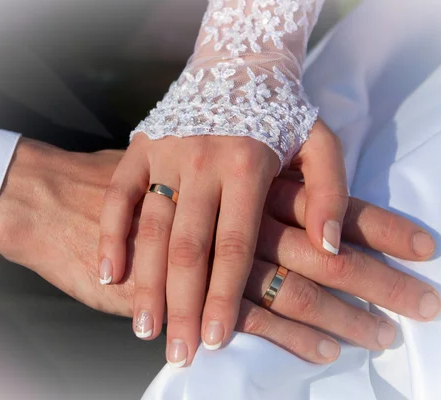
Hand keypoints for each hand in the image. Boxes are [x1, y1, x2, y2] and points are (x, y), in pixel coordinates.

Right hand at [0, 139, 438, 364]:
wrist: (235, 60)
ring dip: (147, 282)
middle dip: (183, 305)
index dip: (224, 296)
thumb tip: (331, 246)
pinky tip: (109, 276)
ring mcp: (166, 156)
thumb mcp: (321, 141)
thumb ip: (330, 192)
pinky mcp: (139, 149)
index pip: (235, 245)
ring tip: (147, 331)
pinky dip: (113, 234)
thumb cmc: (281, 108)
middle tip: (180, 353)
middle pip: (190, 248)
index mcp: (248, 164)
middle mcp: (203, 163)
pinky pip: (120, 196)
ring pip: (152, 230)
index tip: (216, 339)